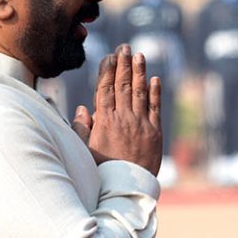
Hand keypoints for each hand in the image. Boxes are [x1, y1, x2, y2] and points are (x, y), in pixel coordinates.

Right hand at [72, 45, 162, 173]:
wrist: (126, 190)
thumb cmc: (102, 173)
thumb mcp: (84, 151)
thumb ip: (82, 129)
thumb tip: (82, 109)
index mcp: (104, 122)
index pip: (105, 89)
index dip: (107, 71)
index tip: (109, 56)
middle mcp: (123, 119)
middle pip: (123, 85)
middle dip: (123, 64)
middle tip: (124, 48)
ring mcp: (141, 125)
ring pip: (140, 92)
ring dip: (140, 72)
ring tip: (139, 55)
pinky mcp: (155, 133)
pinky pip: (155, 108)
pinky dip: (156, 92)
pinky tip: (155, 79)